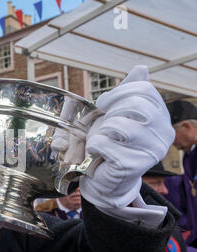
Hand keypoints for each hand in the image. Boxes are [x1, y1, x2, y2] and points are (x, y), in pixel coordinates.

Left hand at [80, 65, 174, 208]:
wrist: (104, 178)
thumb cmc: (111, 143)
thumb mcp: (118, 114)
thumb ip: (129, 93)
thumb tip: (141, 69)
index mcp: (161, 116)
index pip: (144, 90)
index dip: (119, 93)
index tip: (104, 104)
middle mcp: (163, 133)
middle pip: (135, 105)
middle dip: (110, 112)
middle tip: (103, 125)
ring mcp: (151, 151)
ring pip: (118, 125)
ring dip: (100, 131)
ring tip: (101, 140)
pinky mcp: (133, 165)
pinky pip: (104, 144)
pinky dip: (93, 146)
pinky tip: (98, 154)